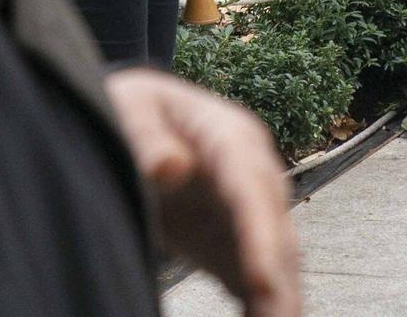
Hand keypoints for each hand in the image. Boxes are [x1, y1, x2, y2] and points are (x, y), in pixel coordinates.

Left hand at [105, 68, 301, 316]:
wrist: (136, 123)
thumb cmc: (132, 110)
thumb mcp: (129, 109)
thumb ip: (145, 137)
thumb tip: (170, 167)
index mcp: (229, 135)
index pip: (249, 187)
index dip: (259, 235)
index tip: (262, 281)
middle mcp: (253, 174)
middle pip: (274, 231)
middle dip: (277, 281)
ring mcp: (250, 211)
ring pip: (275, 261)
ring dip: (278, 301)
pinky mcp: (235, 242)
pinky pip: (253, 279)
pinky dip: (259, 308)